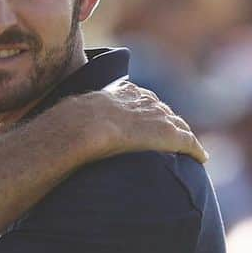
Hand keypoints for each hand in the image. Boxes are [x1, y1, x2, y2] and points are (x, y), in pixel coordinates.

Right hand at [70, 80, 207, 162]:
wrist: (84, 126)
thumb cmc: (70, 125)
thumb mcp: (71, 116)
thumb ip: (71, 123)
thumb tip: (50, 137)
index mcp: (123, 94)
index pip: (143, 101)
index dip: (149, 111)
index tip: (150, 120)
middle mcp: (144, 102)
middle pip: (164, 111)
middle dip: (170, 122)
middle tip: (176, 135)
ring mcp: (157, 118)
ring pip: (179, 126)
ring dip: (185, 136)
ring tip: (191, 148)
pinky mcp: (168, 135)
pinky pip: (188, 142)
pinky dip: (196, 150)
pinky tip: (202, 158)